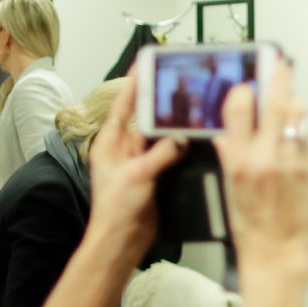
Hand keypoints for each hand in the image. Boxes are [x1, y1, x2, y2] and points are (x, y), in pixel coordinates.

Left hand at [86, 67, 187, 260]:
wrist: (121, 242)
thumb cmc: (117, 208)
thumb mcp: (137, 174)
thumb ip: (161, 153)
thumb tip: (182, 137)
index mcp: (110, 144)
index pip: (122, 107)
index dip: (133, 85)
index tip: (144, 64)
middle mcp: (124, 151)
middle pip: (145, 121)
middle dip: (161, 105)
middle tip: (180, 85)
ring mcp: (140, 165)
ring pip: (161, 139)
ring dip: (175, 128)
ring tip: (194, 108)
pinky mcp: (155, 178)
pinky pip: (170, 157)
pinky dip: (182, 149)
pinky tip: (197, 139)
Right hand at [213, 60, 307, 280]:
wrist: (277, 253)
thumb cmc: (250, 227)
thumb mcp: (229, 190)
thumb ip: (229, 157)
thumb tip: (226, 136)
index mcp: (238, 161)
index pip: (238, 108)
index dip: (243, 91)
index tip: (245, 85)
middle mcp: (264, 156)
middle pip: (273, 101)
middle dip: (277, 77)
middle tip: (280, 64)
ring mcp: (290, 160)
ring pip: (296, 112)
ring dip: (292, 98)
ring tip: (288, 95)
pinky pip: (306, 132)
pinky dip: (301, 121)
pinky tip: (296, 120)